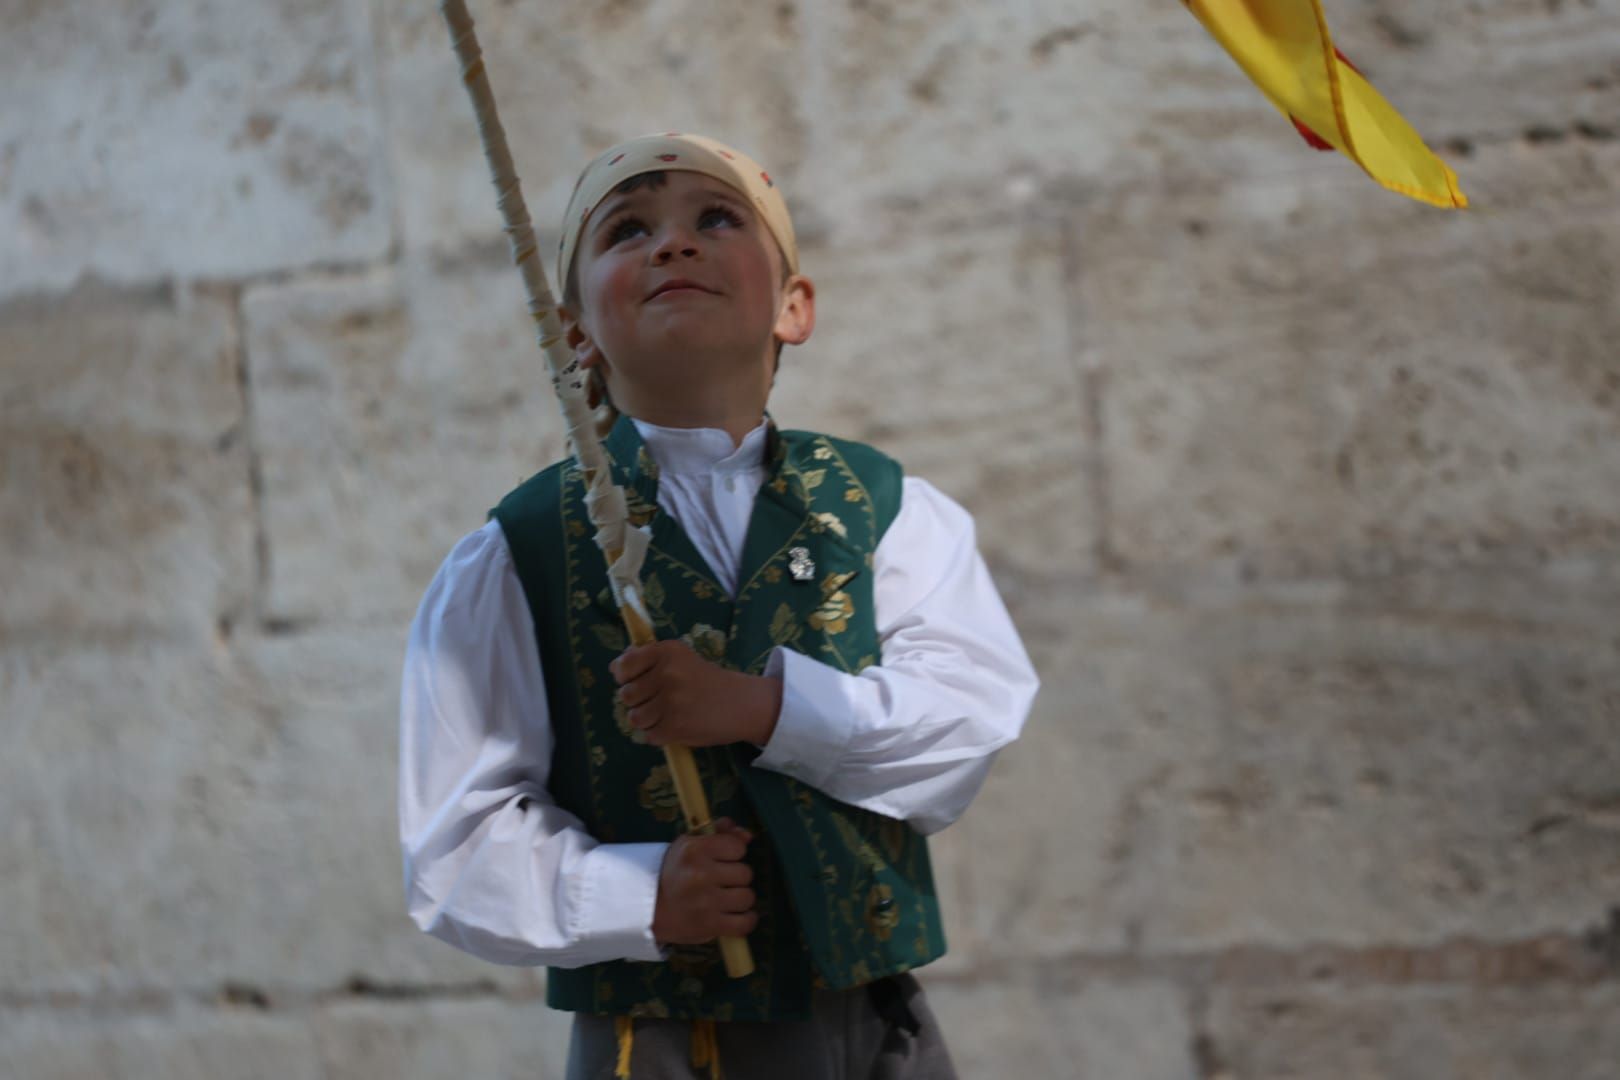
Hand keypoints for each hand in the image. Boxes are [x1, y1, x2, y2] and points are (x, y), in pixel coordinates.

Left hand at [610, 641, 781, 747]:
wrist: (742, 703)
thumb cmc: (707, 680)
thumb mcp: (681, 659)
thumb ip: (649, 659)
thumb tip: (615, 666)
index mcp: (667, 652)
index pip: (623, 666)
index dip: (624, 677)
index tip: (635, 681)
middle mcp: (667, 674)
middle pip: (626, 695)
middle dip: (638, 701)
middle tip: (659, 700)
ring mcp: (671, 701)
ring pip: (635, 718)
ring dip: (648, 720)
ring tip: (667, 715)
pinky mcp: (675, 727)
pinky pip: (649, 736)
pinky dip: (660, 735)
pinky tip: (676, 725)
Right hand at [652, 818, 758, 944]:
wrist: (648, 908)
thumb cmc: (674, 873)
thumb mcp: (690, 845)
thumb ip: (720, 834)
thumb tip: (748, 836)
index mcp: (694, 850)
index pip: (738, 847)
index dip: (734, 854)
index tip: (723, 860)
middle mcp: (701, 874)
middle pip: (745, 874)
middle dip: (737, 878)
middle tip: (722, 882)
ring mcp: (706, 902)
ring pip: (747, 897)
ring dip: (740, 899)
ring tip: (727, 899)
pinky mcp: (709, 926)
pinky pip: (745, 924)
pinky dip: (746, 921)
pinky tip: (739, 916)